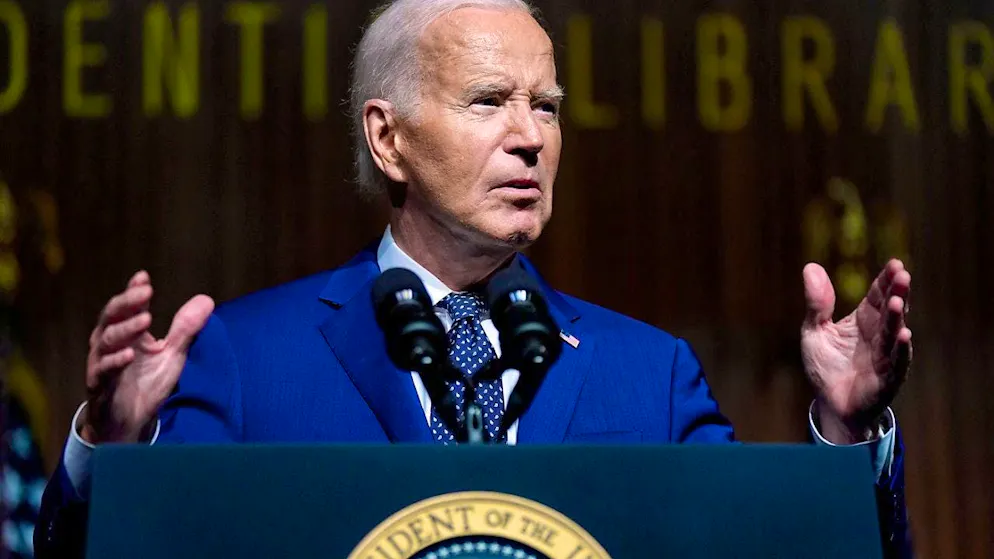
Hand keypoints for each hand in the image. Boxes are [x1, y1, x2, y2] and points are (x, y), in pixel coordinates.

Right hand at [82, 271, 213, 443]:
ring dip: (125, 328)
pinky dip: (114, 361)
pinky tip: (129, 354)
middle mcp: (110, 344)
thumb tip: (207, 300)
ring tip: (144, 319)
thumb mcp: (172, 355)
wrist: (129, 423)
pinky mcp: (99, 386)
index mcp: (128, 334)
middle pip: (112, 316)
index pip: (128, 307)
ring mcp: (102, 364)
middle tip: (145, 291)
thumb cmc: (147, 384)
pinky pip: (103, 370)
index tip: (143, 277)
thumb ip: (186, 329)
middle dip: (127, 302)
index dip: (133, 292)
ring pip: (107, 340)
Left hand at [801, 259, 911, 443]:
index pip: (878, 295)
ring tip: (897, 301)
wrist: (830, 404)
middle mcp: (880, 334)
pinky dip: (901, 349)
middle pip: (891, 309)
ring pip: (894, 332)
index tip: (895, 264)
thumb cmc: (826, 366)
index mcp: (864, 319)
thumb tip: (810, 266)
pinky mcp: (887, 377)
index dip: (886, 280)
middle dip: (897, 292)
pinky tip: (904, 335)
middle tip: (902, 274)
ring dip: (897, 317)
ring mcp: (886, 355)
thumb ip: (817, 303)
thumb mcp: (815, 331)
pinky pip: (896, 361)